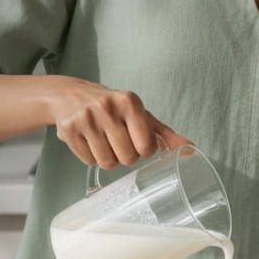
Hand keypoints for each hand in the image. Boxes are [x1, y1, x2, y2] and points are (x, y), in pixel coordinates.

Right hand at [46, 77, 188, 167]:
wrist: (69, 95)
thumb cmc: (112, 108)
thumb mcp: (140, 115)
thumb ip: (165, 134)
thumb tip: (191, 150)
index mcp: (129, 101)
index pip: (146, 146)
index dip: (144, 149)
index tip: (137, 141)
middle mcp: (107, 107)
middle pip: (127, 158)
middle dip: (126, 155)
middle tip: (119, 141)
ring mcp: (86, 118)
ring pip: (107, 162)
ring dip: (109, 158)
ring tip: (104, 141)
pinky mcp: (68, 130)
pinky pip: (88, 161)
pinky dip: (91, 157)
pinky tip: (89, 141)